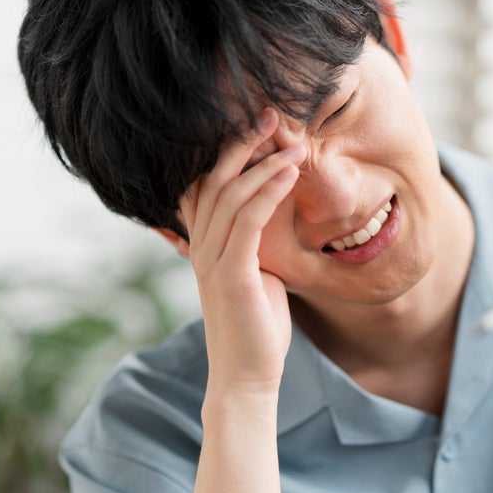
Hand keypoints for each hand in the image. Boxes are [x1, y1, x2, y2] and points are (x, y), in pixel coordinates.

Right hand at [178, 109, 305, 405]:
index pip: (205, 185)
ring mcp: (212, 260)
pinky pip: (247, 221)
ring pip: (230, 195)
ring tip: (291, 138)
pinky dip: (268, 191)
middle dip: (241, 143)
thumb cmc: (256, 329)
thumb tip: (273, 214)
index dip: (226, 151)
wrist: (247, 378)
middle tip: (269, 113)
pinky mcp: (231, 274)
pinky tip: (289, 171)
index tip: (257, 125)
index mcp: (203, 245)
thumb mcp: (256, 275)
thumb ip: (255, 243)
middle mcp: (201, 247)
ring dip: (262, 162)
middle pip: (212, 179)